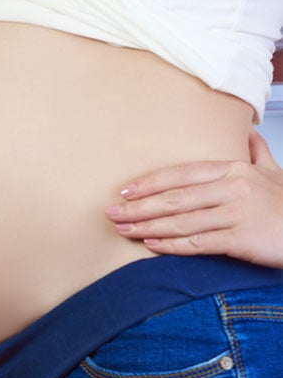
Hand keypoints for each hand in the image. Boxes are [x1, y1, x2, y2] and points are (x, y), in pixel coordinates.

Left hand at [106, 130, 282, 267]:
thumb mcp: (275, 172)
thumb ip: (256, 152)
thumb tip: (247, 133)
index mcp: (234, 170)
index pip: (181, 174)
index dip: (149, 183)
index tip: (124, 191)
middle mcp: (233, 188)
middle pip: (174, 197)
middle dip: (138, 206)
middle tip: (111, 213)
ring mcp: (237, 213)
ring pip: (182, 220)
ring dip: (147, 226)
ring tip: (124, 230)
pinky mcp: (242, 238)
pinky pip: (199, 242)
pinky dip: (172, 244)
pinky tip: (151, 245)